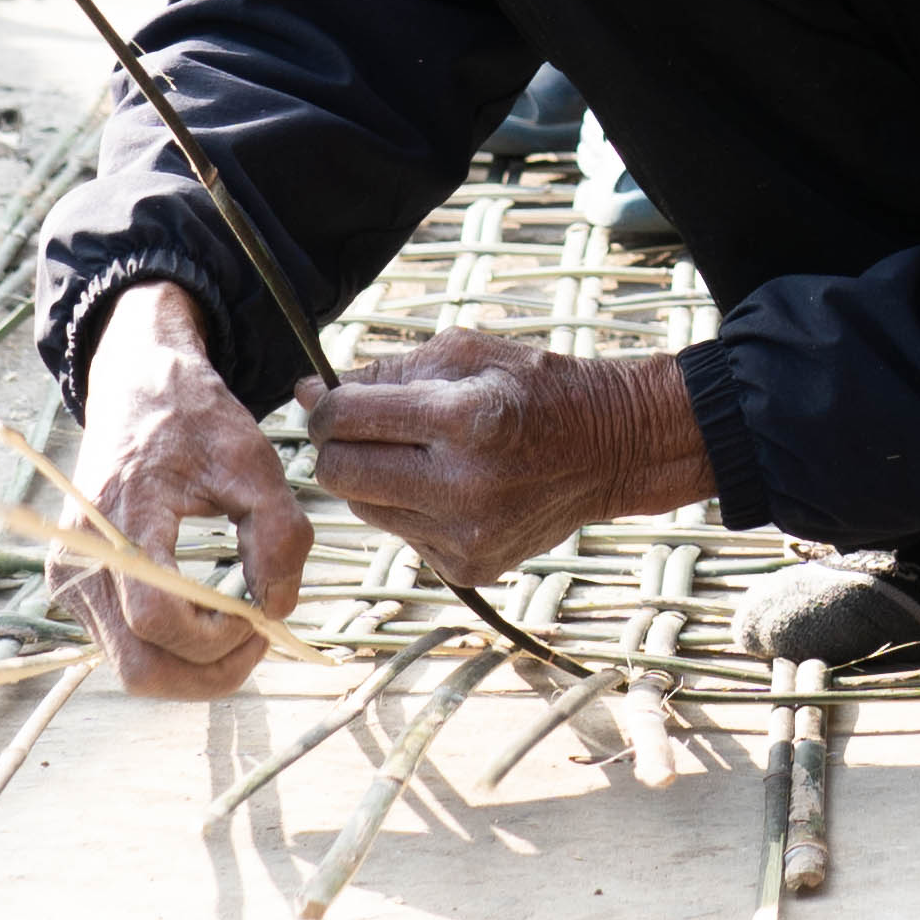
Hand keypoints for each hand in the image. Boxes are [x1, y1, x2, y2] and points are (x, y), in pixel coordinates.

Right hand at [56, 284, 312, 699]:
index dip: (217, 638)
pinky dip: (173, 649)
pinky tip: (207, 612)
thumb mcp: (254, 461)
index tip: (262, 617)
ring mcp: (71, 579)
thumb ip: (279, 534)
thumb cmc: (195, 420)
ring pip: (133, 669)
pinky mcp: (75, 588)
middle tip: (259, 637)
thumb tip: (278, 609)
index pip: (156, 617)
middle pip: (140, 669)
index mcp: (122, 517)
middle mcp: (81, 558)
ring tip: (239, 624)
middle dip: (210, 672)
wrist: (137, 392)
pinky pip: (126, 647)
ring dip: (194, 666)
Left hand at [307, 330, 710, 584]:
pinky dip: (408, 510)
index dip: (324, 406)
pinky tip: (447, 487)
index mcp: (464, 419)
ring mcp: (467, 536)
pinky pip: (401, 536)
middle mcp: (464, 486)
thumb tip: (308, 393)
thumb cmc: (534, 388)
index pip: (346, 419)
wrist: (611, 449)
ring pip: (364, 510)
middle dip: (336, 447)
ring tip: (416, 456)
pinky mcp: (470, 567)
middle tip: (359, 428)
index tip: (327, 399)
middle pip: (340, 475)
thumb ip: (385, 370)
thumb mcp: (466, 353)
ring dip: (373, 479)